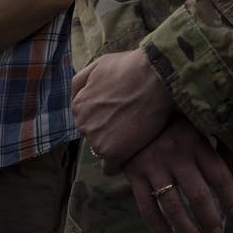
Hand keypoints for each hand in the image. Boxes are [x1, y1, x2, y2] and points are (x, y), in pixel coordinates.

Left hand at [72, 49, 173, 169]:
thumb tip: (78, 98)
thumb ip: (82, 82)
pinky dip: (119, 163)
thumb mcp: (98, 64)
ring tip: (135, 133)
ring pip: (103, 149)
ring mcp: (96, 140)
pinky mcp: (113, 153)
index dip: (104, 116)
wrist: (154, 77)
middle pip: (94, 134)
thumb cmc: (130, 67)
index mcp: (78, 105)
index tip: (119, 113)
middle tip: (129, 121)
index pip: (87, 119)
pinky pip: (110, 168)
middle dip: (108, 130)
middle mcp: (82, 124)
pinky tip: (131, 153)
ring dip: (116, 144)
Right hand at [122, 115, 232, 232]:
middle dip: (210, 219)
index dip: (229, 196)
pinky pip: (148, 208)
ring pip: (174, 206)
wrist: (127, 114)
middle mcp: (176, 155)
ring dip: (187, 229)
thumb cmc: (167, 123)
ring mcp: (154, 167)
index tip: (232, 212)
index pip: (219, 174)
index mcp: (195, 142)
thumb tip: (222, 182)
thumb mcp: (190, 126)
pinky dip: (159, 227)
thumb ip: (204, 148)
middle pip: (198, 195)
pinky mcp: (135, 176)